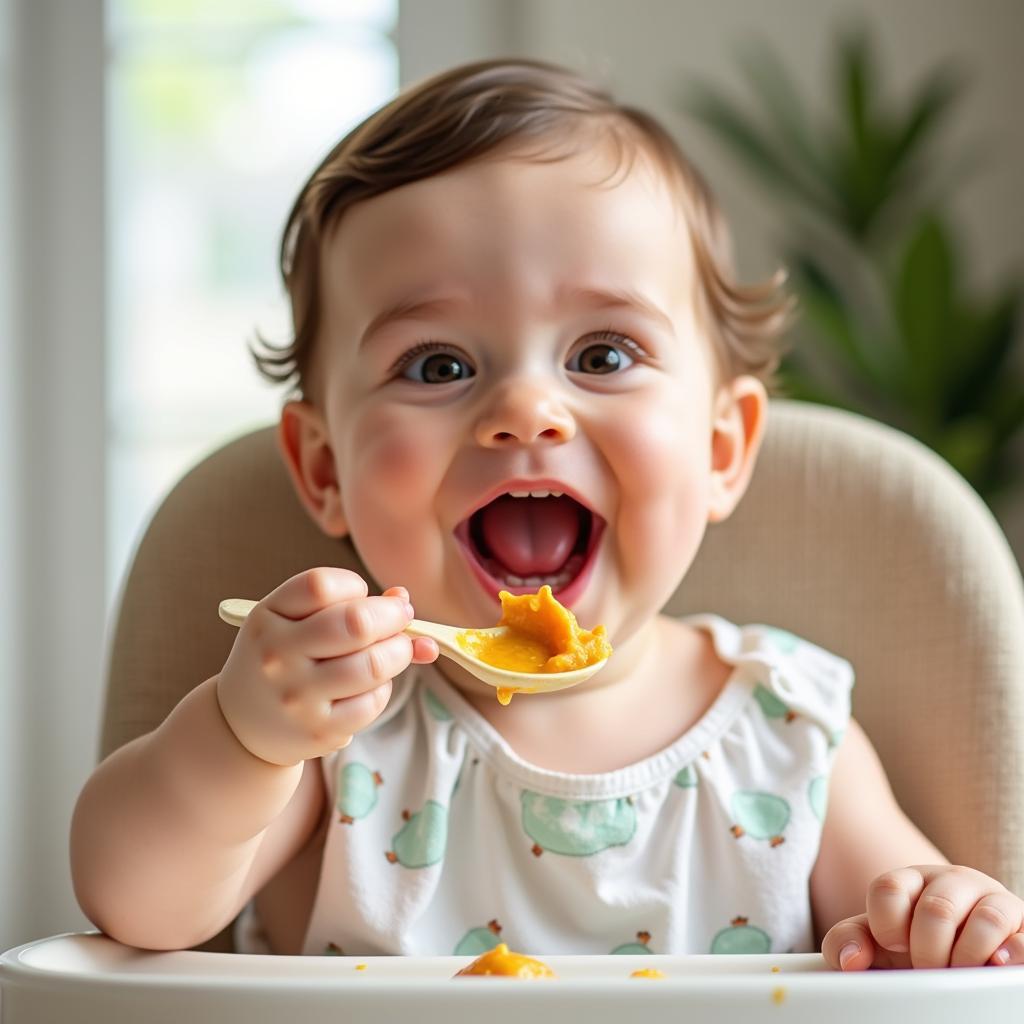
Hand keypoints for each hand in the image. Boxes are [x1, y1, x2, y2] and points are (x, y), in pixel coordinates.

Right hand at [215, 568, 437, 765]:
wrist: (241, 725)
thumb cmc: (282, 658)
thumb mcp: (294, 621)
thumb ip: (344, 603)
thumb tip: (403, 597)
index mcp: (267, 617)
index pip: (321, 586)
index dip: (355, 586)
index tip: (363, 596)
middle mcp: (277, 655)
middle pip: (357, 623)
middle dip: (394, 616)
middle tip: (402, 616)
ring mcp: (297, 696)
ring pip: (374, 665)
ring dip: (399, 652)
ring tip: (395, 650)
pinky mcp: (318, 732)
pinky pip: (373, 701)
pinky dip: (384, 688)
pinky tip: (371, 685)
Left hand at [822, 865, 1023, 968]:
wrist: (961, 959)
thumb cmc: (913, 947)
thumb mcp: (877, 942)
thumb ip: (849, 940)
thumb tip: (851, 959)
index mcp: (911, 882)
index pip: (889, 888)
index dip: (885, 923)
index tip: (892, 946)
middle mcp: (953, 884)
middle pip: (937, 908)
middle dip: (927, 950)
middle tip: (926, 969)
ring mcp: (992, 902)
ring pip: (986, 919)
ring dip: (966, 957)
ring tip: (958, 971)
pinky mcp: (1023, 926)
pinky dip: (1011, 955)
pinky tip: (994, 965)